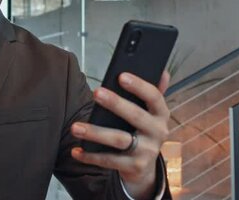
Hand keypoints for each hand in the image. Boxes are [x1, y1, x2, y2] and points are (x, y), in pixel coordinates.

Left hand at [70, 71, 170, 198]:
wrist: (145, 167)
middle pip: (135, 116)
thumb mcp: (150, 113)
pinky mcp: (135, 167)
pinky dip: (91, 156)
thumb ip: (153, 93)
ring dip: (95, 133)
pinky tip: (76, 150)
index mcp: (161, 114)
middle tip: (96, 93)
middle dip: (115, 103)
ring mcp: (147, 151)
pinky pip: (110, 160)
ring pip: (119, 140)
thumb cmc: (142, 131)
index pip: (154, 97)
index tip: (121, 76)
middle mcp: (158, 132)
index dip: (139, 86)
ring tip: (75, 127)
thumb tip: (162, 71)